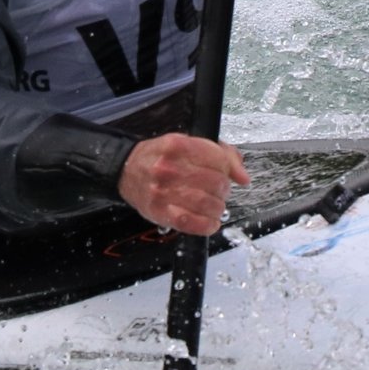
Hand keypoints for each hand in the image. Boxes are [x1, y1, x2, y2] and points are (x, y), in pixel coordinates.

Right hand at [117, 133, 251, 234]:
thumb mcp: (187, 143)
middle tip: (218, 191)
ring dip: (218, 208)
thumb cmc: (159, 157)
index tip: (223, 173)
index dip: (227, 168)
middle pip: (216, 183)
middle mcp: (169, 167)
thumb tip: (243, 176)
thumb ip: (220, 154)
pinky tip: (210, 221)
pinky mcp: (160, 212)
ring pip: (208, 204)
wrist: (125, 170)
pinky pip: (192, 223)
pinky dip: (207, 225)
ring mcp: (163, 191)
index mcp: (178, 145)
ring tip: (213, 205)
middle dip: (223, 189)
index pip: (219, 159)